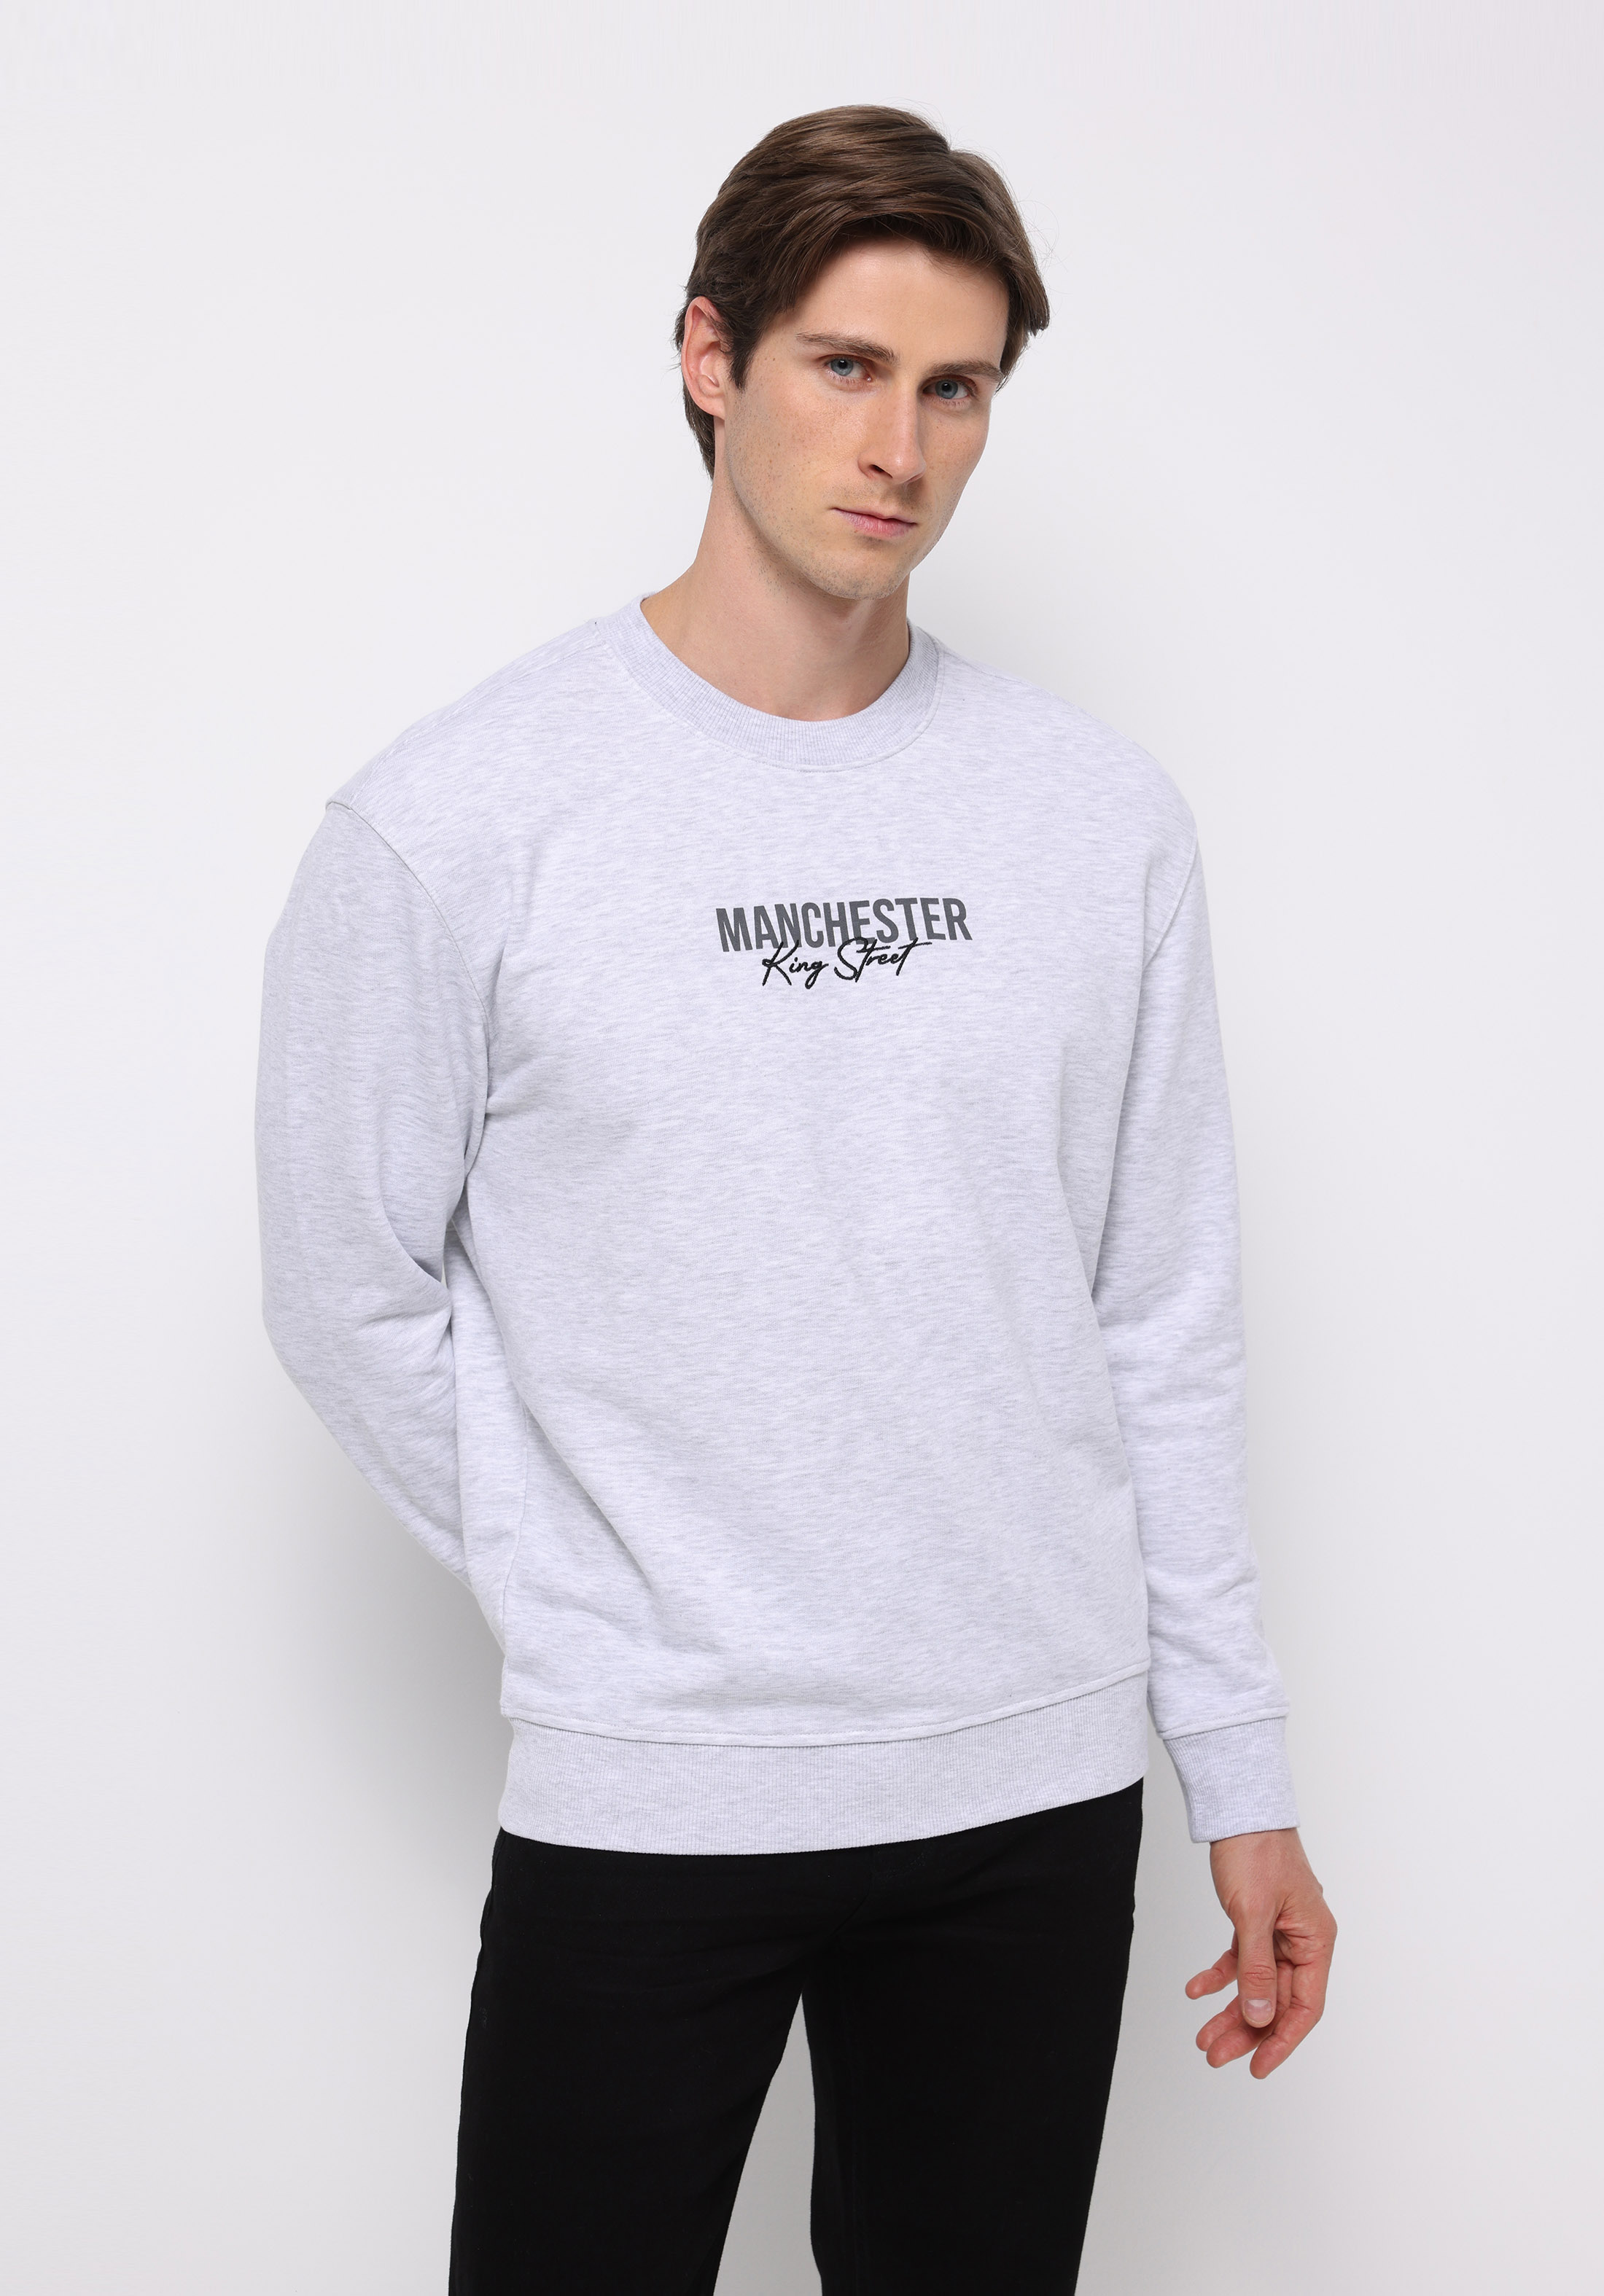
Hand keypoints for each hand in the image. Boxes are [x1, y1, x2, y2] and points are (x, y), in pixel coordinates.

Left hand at [1185, 1828, 1335, 2077]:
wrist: (1238, 1810)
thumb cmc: (1257, 1852)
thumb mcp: (1254, 1915)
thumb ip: (1257, 1968)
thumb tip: (1259, 2016)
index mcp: (1316, 1941)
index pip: (1305, 2006)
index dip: (1282, 2040)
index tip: (1256, 2066)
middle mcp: (1302, 1941)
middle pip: (1278, 2000)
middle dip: (1246, 2031)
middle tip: (1214, 2055)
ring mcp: (1279, 1932)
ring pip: (1257, 1985)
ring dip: (1230, 2010)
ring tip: (1203, 2036)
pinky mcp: (1256, 1922)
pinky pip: (1241, 1960)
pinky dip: (1220, 1977)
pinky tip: (1197, 1990)